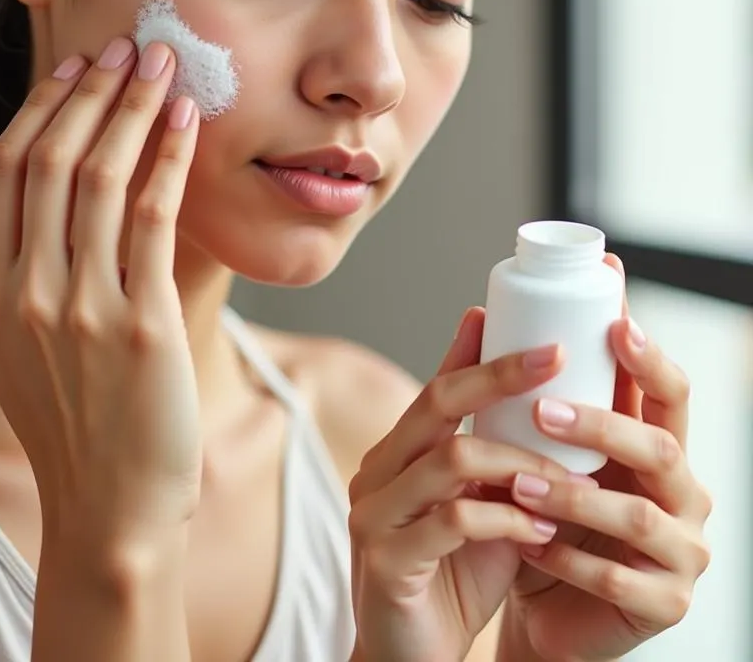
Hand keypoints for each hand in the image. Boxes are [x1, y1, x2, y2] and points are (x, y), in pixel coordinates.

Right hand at [0, 38, 202, 567]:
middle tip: (127, 47)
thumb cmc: (80, 429)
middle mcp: (28, 291)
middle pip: (52, 158)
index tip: (74, 69)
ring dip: (134, 107)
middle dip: (93, 90)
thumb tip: (62, 207)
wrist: (110, 513)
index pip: (6, 171)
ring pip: (101, 176)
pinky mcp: (141, 323)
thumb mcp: (28, 352)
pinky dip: (170, 158)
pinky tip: (190, 122)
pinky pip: (155, 218)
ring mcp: (80, 307)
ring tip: (161, 65)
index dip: (42, 109)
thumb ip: (32, 279)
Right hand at [347, 310, 594, 661]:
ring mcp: (374, 513)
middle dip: (499, 375)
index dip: (476, 351)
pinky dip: (508, 521)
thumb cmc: (453, 578)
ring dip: (521, 465)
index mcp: (398, 454)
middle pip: (436, 402)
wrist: (412, 657)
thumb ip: (501, 463)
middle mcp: (378, 472)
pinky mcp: (387, 559)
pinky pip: (454, 522)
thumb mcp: (484, 509)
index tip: (513, 318)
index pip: (437, 385)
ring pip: (452, 459)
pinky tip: (541, 534)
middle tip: (554, 358)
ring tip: (571, 482)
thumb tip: (550, 412)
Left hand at [504, 255, 712, 660]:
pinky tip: (532, 547)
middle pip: (663, 447)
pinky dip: (570, 561)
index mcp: (655, 448)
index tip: (616, 321)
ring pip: (638, 516)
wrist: (544, 606)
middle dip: (602, 425)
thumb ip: (525, 392)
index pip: (670, 394)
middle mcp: (681, 494)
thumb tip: (479, 315)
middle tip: (542, 410)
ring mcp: (680, 552)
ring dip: (573, 497)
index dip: (650, 358)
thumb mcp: (538, 450)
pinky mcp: (664, 604)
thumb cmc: (543, 516)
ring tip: (520, 483)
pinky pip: (619, 582)